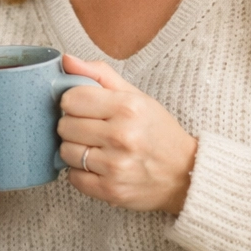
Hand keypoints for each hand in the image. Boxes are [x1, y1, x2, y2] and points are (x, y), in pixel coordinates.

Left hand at [57, 55, 198, 215]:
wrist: (185, 174)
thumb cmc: (157, 131)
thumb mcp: (135, 96)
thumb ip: (99, 74)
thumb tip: (66, 59)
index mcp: (128, 107)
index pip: (71, 99)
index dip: (73, 102)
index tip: (85, 108)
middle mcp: (122, 136)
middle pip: (65, 126)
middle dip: (73, 125)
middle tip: (92, 129)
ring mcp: (116, 166)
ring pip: (65, 152)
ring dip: (75, 149)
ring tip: (95, 148)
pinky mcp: (111, 191)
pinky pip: (73, 178)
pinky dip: (80, 173)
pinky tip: (97, 167)